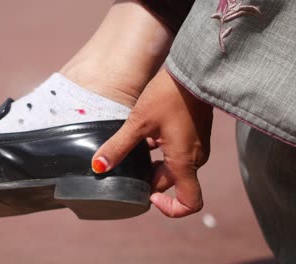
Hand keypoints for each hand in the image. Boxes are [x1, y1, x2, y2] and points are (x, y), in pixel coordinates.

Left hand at [91, 68, 212, 217]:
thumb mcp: (138, 123)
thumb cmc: (169, 95)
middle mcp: (194, 159)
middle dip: (150, 179)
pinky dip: (162, 152)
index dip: (170, 209)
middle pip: (172, 183)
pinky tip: (145, 135)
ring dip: (155, 164)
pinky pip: (178, 153)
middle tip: (130, 165)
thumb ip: (118, 147)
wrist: (194, 71)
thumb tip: (98, 167)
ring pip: (174, 167)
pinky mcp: (195, 135)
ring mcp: (197, 147)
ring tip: (136, 148)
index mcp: (184, 162)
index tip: (148, 197)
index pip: (189, 203)